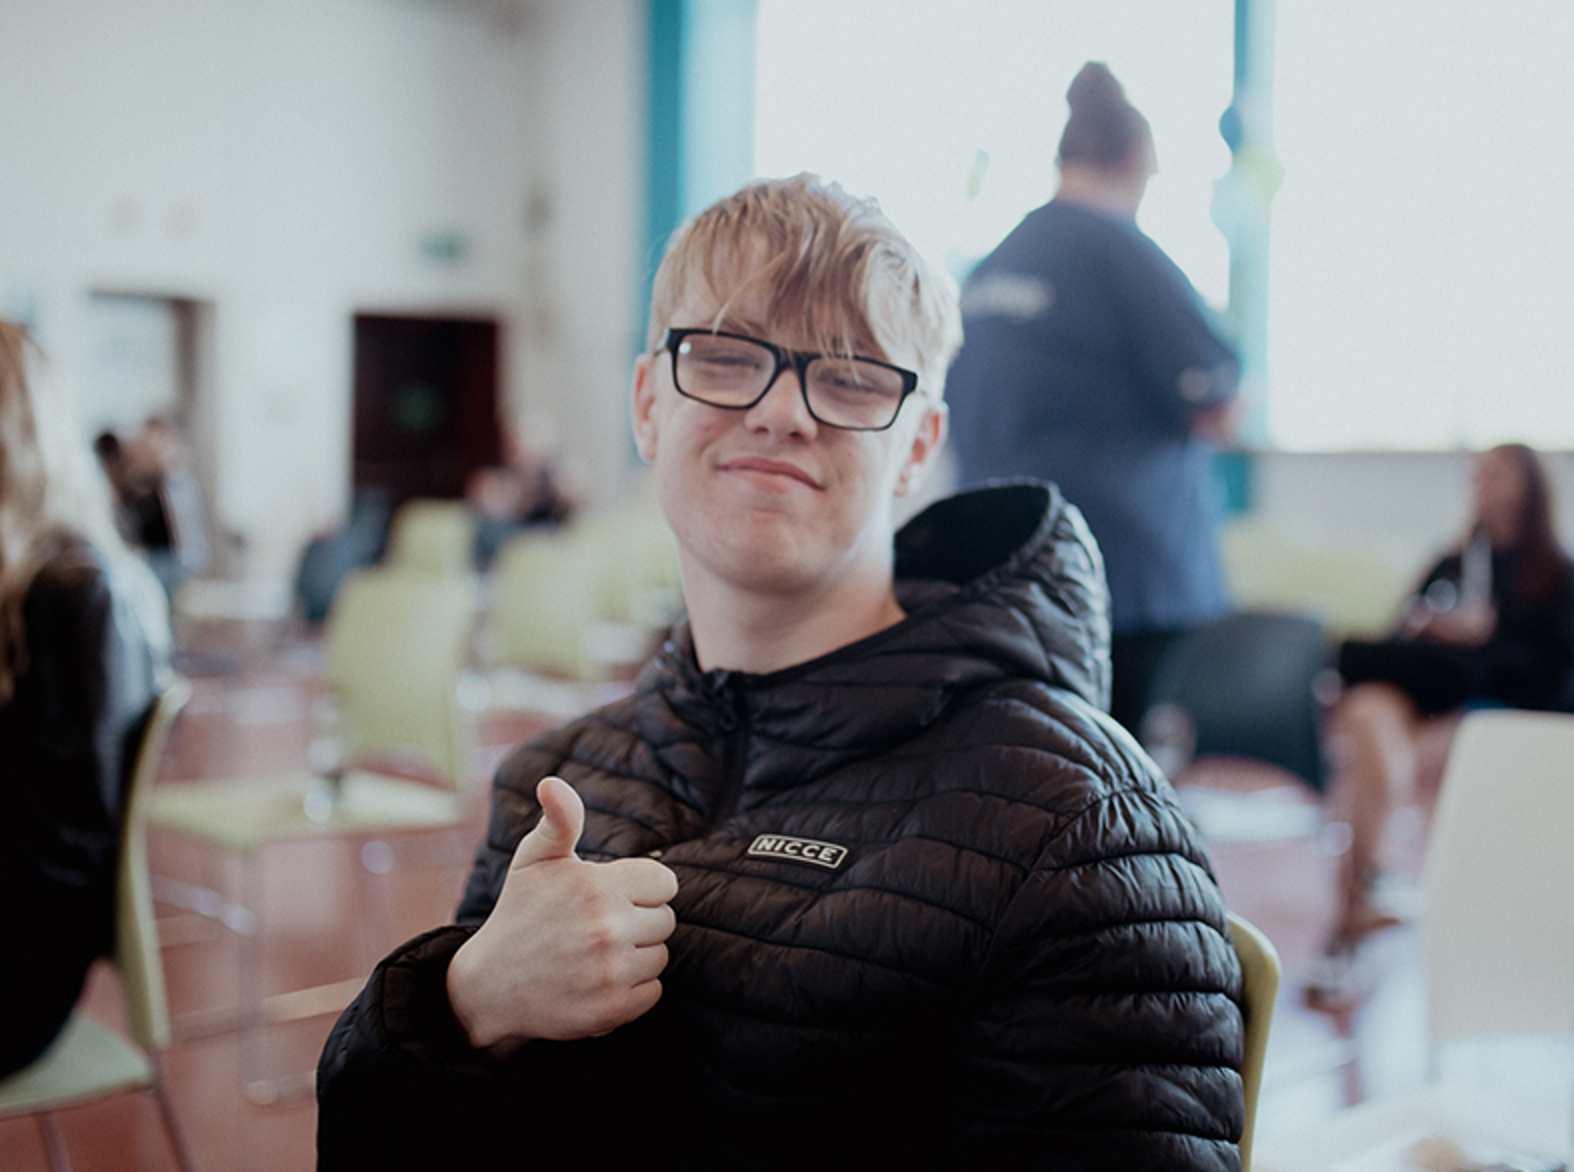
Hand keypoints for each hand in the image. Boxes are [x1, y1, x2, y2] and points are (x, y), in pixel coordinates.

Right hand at [446, 776, 678, 1050]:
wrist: (489, 987)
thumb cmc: (520, 913)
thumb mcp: (535, 860)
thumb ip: (559, 819)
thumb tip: (552, 783)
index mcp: (596, 887)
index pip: (665, 884)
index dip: (641, 889)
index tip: (614, 896)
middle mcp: (607, 929)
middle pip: (666, 920)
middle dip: (639, 920)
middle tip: (599, 926)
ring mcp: (611, 973)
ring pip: (661, 956)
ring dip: (637, 955)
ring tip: (596, 953)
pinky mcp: (612, 1010)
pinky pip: (654, 991)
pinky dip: (633, 988)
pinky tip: (600, 979)